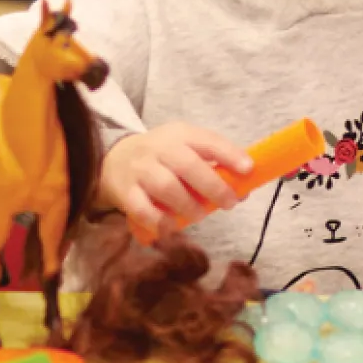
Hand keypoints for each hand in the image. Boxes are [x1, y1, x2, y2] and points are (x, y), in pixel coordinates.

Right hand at [97, 123, 252, 234]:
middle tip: (228, 202)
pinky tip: (171, 227)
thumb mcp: (185, 149)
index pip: (207, 140)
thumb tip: (244, 190)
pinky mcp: (125, 193)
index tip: (248, 169)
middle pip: (188, 165)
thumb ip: (212, 165)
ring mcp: (140, 170)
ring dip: (188, 205)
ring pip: (166, 187)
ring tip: (199, 215)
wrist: (114, 158)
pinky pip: (143, 210)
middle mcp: (159, 149)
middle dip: (213, 186)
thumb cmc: (161, 157)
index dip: (229, 154)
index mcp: (180, 135)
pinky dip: (160, 222)